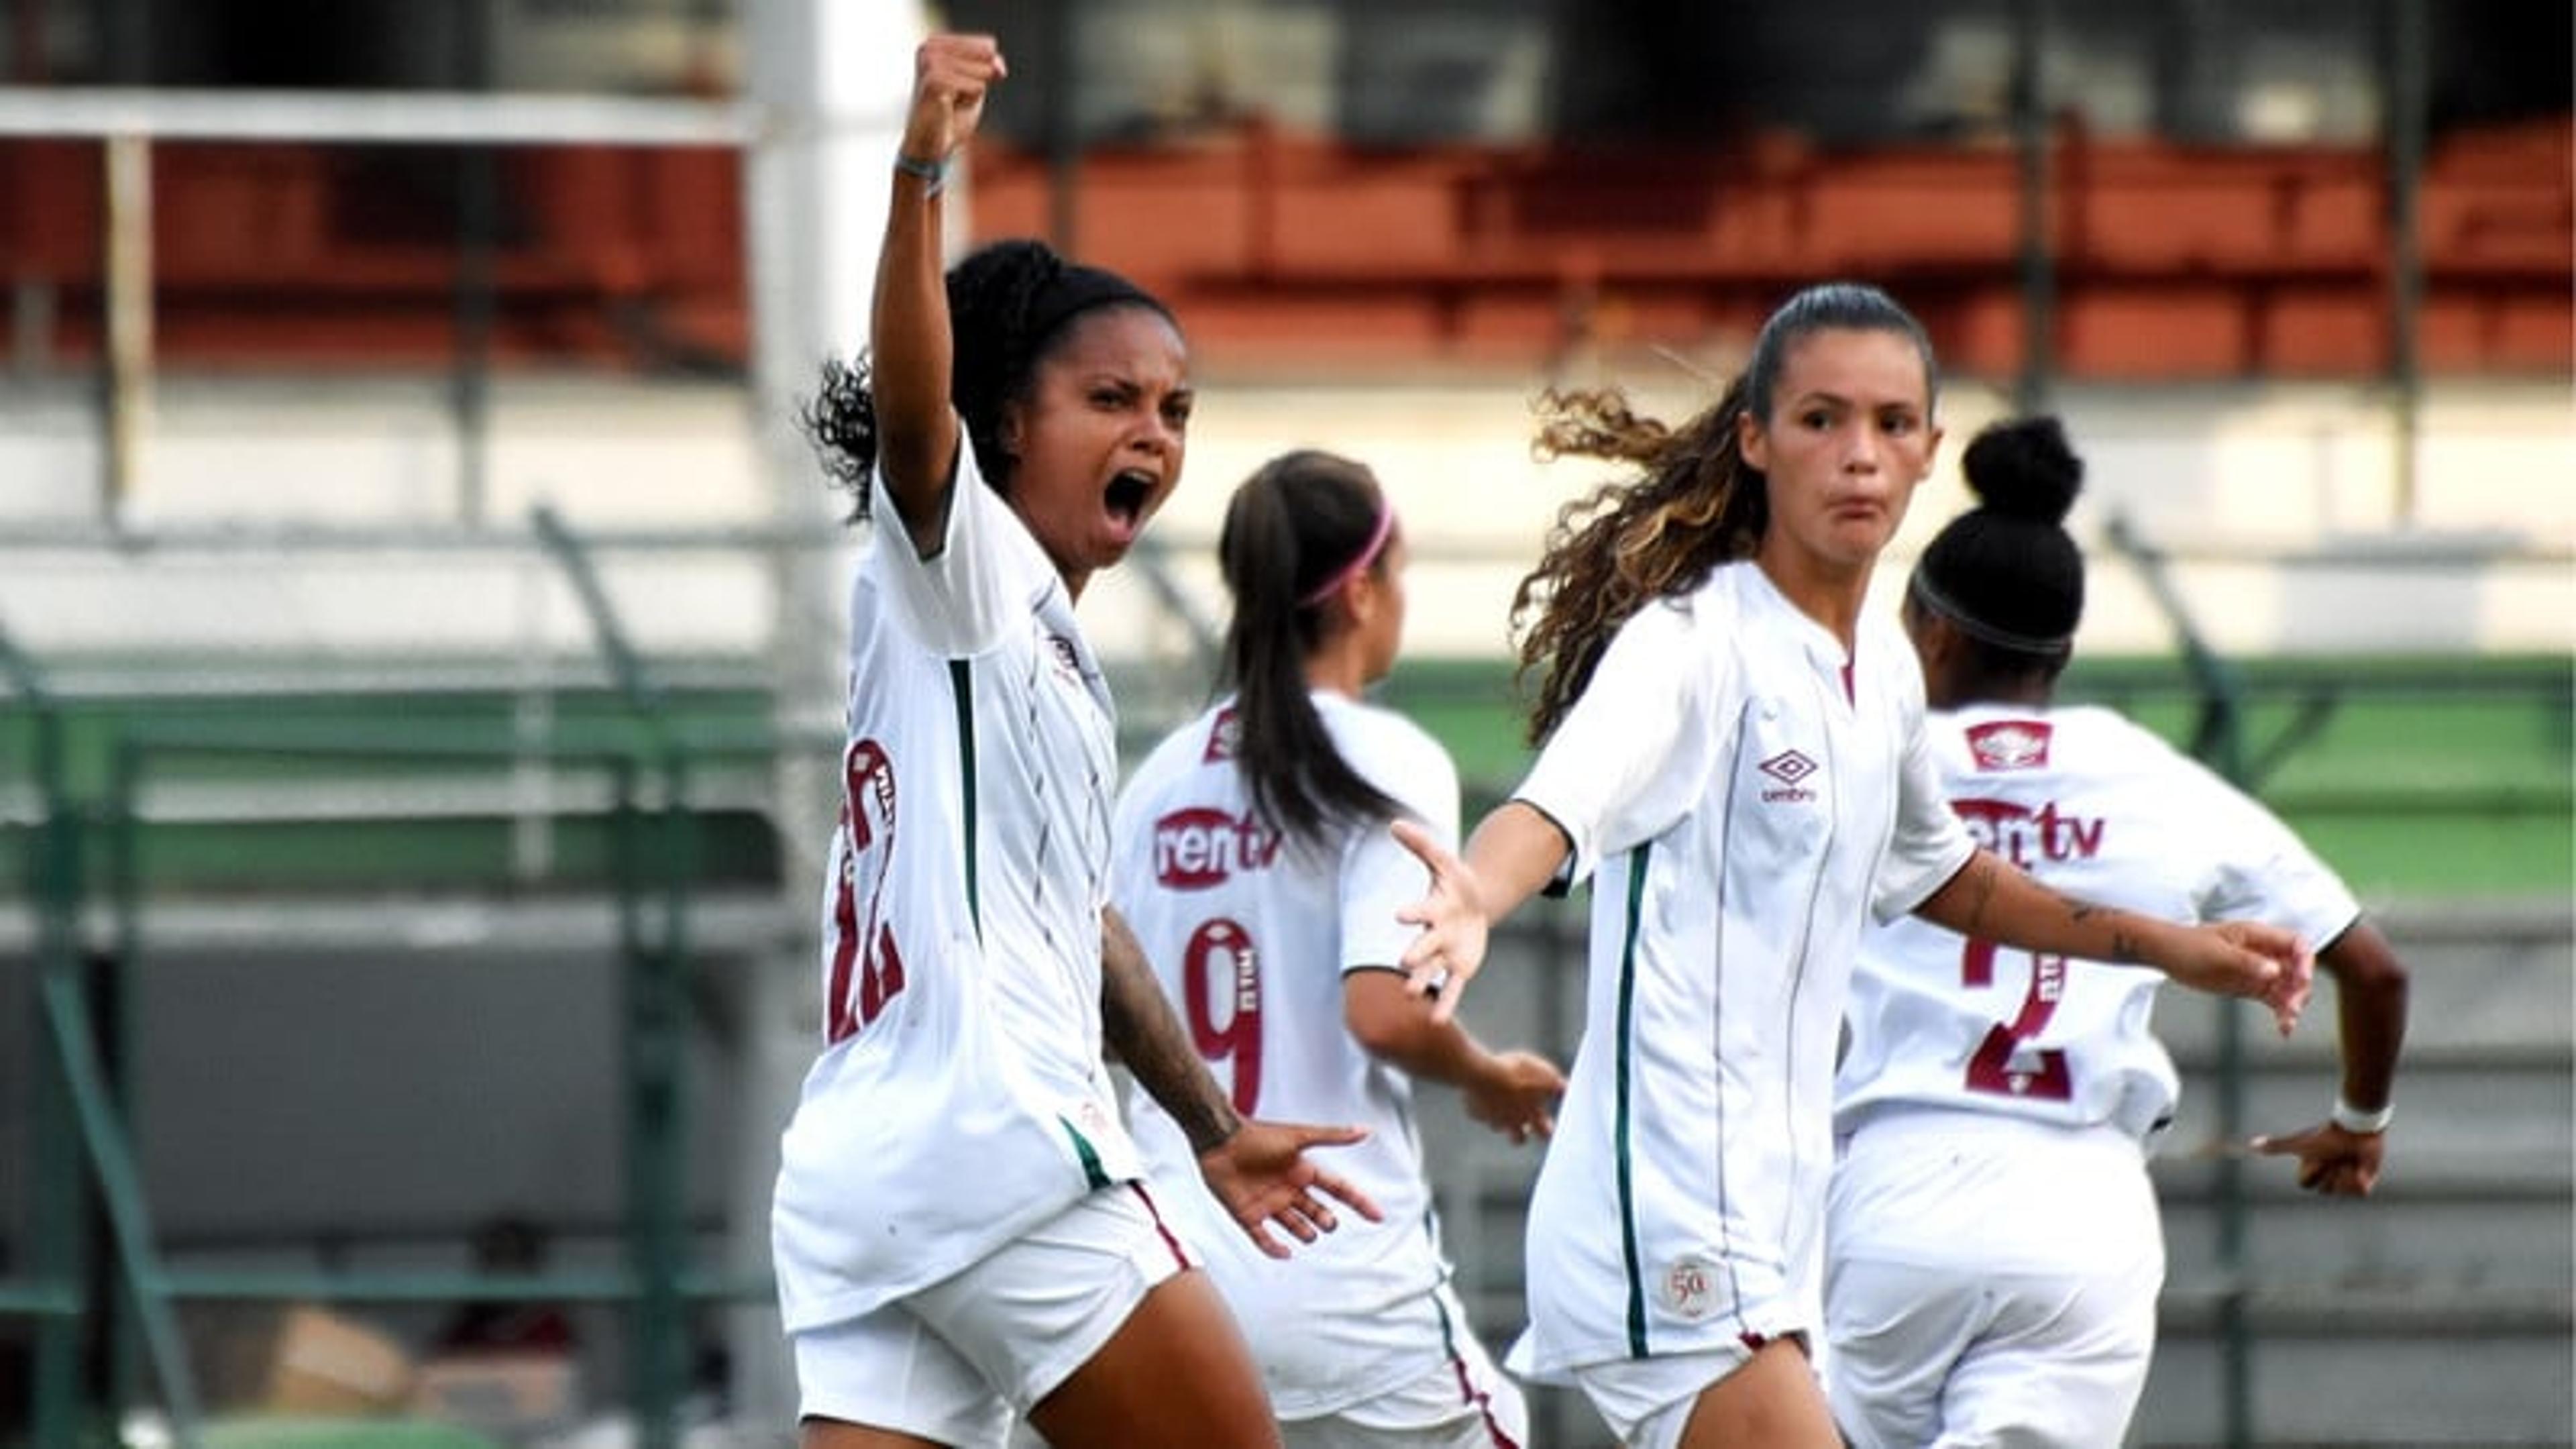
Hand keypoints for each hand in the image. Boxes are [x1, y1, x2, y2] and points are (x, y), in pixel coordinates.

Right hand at [903, 33, 1005, 165]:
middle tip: (956, 100)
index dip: (986, 73)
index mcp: (937, 43)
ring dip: (973, 94)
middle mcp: (930, 47)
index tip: (962, 90)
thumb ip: (990, 68)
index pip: (988, 46)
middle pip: (987, 57)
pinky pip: (977, 86)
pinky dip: (970, 102)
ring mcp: (930, 62)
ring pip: (983, 72)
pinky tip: (948, 108)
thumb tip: (998, 63)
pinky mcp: (935, 79)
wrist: (929, 147)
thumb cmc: (950, 117)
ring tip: (950, 104)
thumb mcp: (977, 86)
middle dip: (980, 83)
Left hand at [1196, 1120, 1382, 1258]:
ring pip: (1294, 1226)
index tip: (1378, 1216)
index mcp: (1303, 1171)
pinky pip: (1263, 1239)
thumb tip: (1365, 1130)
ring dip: (1305, 1233)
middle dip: (1327, 1220)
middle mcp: (1289, 1189)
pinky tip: (1285, 1253)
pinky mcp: (1248, 1215)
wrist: (1219, 1140)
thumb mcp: (1299, 1136)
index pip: (1338, 1190)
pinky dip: (1274, 1248)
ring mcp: (1269, 1203)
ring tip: (1310, 1235)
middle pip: (1317, 1211)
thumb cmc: (1258, 1136)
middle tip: (1329, 1222)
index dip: (1358, 1202)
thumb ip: (1332, 1136)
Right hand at [1392, 818, 1489, 1024]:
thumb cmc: (1455, 881)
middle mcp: (1434, 934)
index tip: (1398, 915)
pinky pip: (1451, 988)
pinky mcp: (1459, 968)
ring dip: (1422, 982)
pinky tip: (1437, 1021)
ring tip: (1411, 995)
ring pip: (1432, 970)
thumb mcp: (1444, 860)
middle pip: (1423, 946)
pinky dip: (1445, 1003)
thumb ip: (1421, 844)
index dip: (1412, 912)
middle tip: (1404, 963)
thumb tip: (1393, 823)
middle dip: (1415, 954)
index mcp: (1432, 909)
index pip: (1421, 911)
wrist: (1476, 902)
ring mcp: (1445, 953)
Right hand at [1464, 1050, 1565, 1145]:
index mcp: (1531, 1115)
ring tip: (1500, 1107)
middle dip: (1520, 1135)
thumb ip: (1556, 1084)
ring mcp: (1491, 1119)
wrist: (1481, 1074)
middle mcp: (1511, 1122)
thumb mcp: (1543, 1073)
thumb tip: (1566, 1089)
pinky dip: (1480, 1106)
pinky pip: (1477, 1112)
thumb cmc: (1516, 1072)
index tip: (1548, 1127)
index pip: (1544, 1133)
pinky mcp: (1474, 1111)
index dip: (1546, 1130)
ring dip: (1500, 1120)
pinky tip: (1480, 1095)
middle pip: (1518, 1140)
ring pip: (1497, 1126)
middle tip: (1523, 1128)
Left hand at [2166, 921, 2313, 1035]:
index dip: (2306, 962)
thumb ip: (2247, 962)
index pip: (2297, 945)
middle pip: (2297, 970)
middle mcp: (2264, 953)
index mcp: (2258, 936)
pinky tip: (2284, 1029)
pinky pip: (2274, 1000)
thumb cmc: (2188, 946)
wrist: (2167, 954)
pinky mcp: (2252, 986)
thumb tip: (2274, 971)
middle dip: (2300, 989)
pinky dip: (2281, 1013)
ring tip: (2287, 1022)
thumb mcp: (2217, 955)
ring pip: (2289, 988)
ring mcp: (2259, 970)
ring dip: (2293, 1004)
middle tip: (2292, 1007)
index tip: (2302, 980)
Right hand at [2250, 1121, 2384, 1196]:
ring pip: (2342, 1191)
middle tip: (2335, 1156)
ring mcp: (2347, 1181)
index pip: (2306, 1184)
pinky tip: (2360, 1166)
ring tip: (2349, 1159)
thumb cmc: (2326, 1136)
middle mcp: (2328, 1177)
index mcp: (2313, 1170)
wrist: (2356, 1130)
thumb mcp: (2299, 1144)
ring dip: (2345, 1173)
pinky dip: (2359, 1178)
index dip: (2311, 1171)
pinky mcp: (2365, 1182)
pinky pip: (2360, 1191)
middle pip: (2325, 1191)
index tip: (2317, 1155)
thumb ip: (2276, 1146)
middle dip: (2329, 1173)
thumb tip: (2251, 1144)